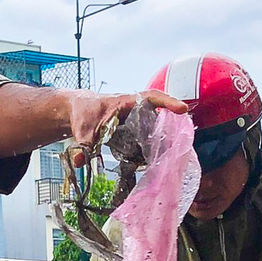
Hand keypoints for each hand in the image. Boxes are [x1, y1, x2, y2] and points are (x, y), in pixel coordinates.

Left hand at [64, 89, 188, 167]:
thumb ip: (83, 146)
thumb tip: (80, 162)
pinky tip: (155, 156)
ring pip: (154, 123)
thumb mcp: (82, 131)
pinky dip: (152, 143)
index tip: (182, 109)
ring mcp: (133, 118)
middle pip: (158, 111)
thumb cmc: (82, 113)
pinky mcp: (131, 127)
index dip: (167, 102)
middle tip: (184, 135)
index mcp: (124, 103)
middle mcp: (133, 108)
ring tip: (173, 149)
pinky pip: (146, 132)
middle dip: (172, 121)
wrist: (77, 110)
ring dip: (164, 134)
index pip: (150, 98)